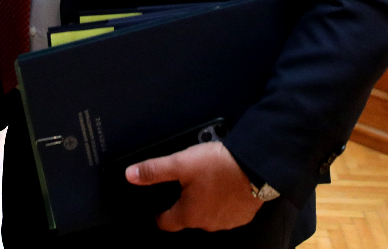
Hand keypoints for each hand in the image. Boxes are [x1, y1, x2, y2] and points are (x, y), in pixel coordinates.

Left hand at [125, 140, 262, 232]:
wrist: (256, 166)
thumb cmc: (219, 166)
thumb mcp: (180, 163)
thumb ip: (154, 170)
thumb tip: (131, 175)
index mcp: (189, 214)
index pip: (165, 223)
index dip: (157, 214)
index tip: (156, 207)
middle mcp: (207, 223)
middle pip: (186, 218)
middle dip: (183, 203)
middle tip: (184, 183)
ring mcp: (226, 222)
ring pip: (207, 215)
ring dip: (204, 202)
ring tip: (205, 181)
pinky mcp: (241, 216)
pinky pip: (225, 212)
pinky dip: (221, 202)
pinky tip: (222, 186)